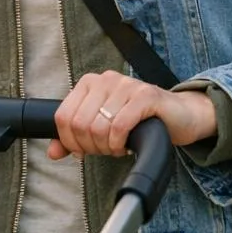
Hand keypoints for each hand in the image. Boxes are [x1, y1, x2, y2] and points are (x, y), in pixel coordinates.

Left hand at [48, 70, 215, 159]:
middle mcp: (105, 80)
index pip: (63, 117)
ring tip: (117, 147)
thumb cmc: (138, 121)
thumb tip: (52, 153)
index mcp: (89, 83)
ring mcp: (126, 85)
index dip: (70, 141)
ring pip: (98, 127)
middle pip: (79, 124)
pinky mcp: (146, 96)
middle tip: (105, 150)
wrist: (178, 116)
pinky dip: (119, 143)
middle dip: (90, 146)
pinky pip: (120, 126)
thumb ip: (75, 138)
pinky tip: (126, 145)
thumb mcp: (102, 127)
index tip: (83, 151)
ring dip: (106, 147)